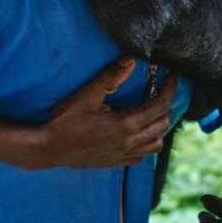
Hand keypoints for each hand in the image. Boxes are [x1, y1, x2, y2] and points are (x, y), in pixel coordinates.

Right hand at [39, 57, 176, 168]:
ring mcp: (124, 155)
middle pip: (162, 123)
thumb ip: (111, 77)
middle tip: (162, 87)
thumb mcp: (87, 95)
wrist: (48, 149)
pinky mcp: (116, 162)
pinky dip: (148, 142)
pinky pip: (142, 156)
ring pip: (157, 143)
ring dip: (160, 125)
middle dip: (167, 103)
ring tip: (153, 110)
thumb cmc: (65, 120)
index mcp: (126, 125)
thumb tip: (131, 60)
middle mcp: (129, 142)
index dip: (170, 88)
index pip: (159, 105)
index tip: (173, 75)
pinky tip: (138, 132)